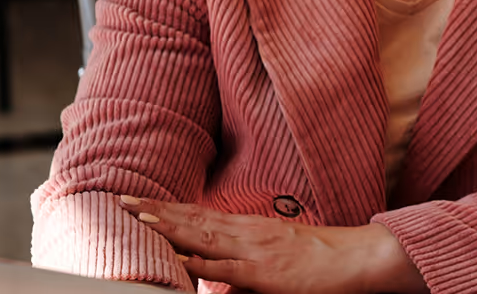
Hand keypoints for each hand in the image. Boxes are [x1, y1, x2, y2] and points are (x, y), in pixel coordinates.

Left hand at [119, 196, 425, 293]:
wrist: (354, 260)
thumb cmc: (319, 260)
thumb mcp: (275, 256)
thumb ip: (240, 264)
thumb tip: (211, 277)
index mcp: (248, 229)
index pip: (199, 215)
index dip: (167, 208)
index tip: (138, 200)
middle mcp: (246, 234)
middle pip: (193, 219)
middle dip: (156, 210)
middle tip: (122, 199)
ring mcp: (254, 251)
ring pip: (203, 236)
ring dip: (169, 225)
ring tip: (139, 216)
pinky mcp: (263, 273)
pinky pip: (226, 268)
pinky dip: (200, 261)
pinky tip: (179, 256)